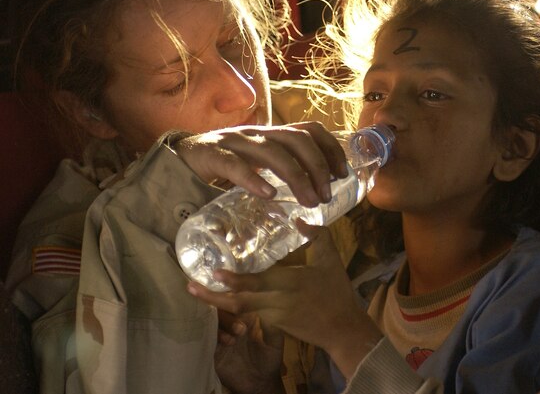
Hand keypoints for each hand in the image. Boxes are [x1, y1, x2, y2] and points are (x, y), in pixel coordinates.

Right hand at [174, 122, 347, 207]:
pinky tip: (268, 194)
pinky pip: (233, 164)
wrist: (177, 160)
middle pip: (296, 139)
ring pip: (271, 151)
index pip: (309, 130)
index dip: (330, 148)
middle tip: (325, 196)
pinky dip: (252, 179)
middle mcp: (256, 133)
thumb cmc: (224, 168)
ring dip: (296, 176)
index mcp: (271, 135)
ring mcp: (233, 141)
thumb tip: (316, 194)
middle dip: (317, 166)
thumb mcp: (258, 166)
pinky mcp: (210, 154)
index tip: (342, 174)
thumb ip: (280, 172)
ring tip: (308, 201)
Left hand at [187, 221, 382, 377]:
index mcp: (290, 284)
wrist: (342, 330)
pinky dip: (232, 306)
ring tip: (195, 291)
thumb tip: (299, 218)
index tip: (215, 272)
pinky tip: (219, 297)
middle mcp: (276, 302)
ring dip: (217, 303)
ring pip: (240, 310)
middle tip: (190, 286)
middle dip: (213, 296)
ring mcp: (273, 316)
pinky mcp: (274, 324)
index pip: (258, 283)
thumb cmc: (336, 292)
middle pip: (239, 303)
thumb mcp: (330, 260)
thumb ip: (317, 236)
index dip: (235, 280)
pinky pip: (249, 315)